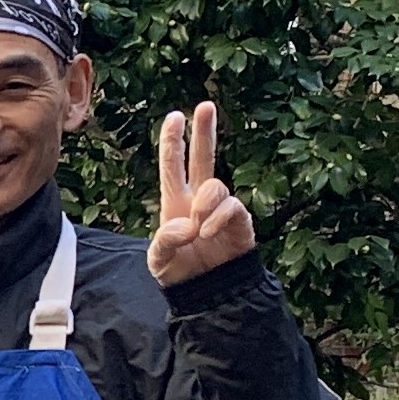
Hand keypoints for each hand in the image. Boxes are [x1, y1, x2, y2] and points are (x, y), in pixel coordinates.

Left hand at [146, 101, 255, 286]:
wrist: (208, 294)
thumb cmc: (180, 274)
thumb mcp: (159, 261)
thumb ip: (163, 242)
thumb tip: (183, 225)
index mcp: (176, 204)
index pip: (174, 168)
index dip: (173, 143)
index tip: (175, 117)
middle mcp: (199, 201)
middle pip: (204, 159)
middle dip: (204, 132)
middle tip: (205, 105)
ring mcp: (221, 209)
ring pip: (216, 185)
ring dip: (204, 204)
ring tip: (197, 231)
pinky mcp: (239, 221)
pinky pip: (231, 206)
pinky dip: (216, 219)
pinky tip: (207, 234)